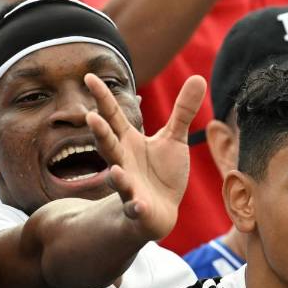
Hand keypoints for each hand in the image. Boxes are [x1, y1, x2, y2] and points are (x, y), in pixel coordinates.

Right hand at [85, 73, 205, 242]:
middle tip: (91, 117)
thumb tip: (198, 77)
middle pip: (108, 145)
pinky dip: (135, 207)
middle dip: (100, 133)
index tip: (89, 76)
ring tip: (114, 171)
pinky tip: (139, 205)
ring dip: (115, 177)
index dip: (102, 97)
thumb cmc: (163, 173)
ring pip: (117, 180)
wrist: (161, 211)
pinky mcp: (138, 208)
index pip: (112, 115)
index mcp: (128, 141)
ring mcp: (128, 185)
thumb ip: (182, 110)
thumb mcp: (174, 139)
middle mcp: (122, 161)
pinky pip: (134, 208)